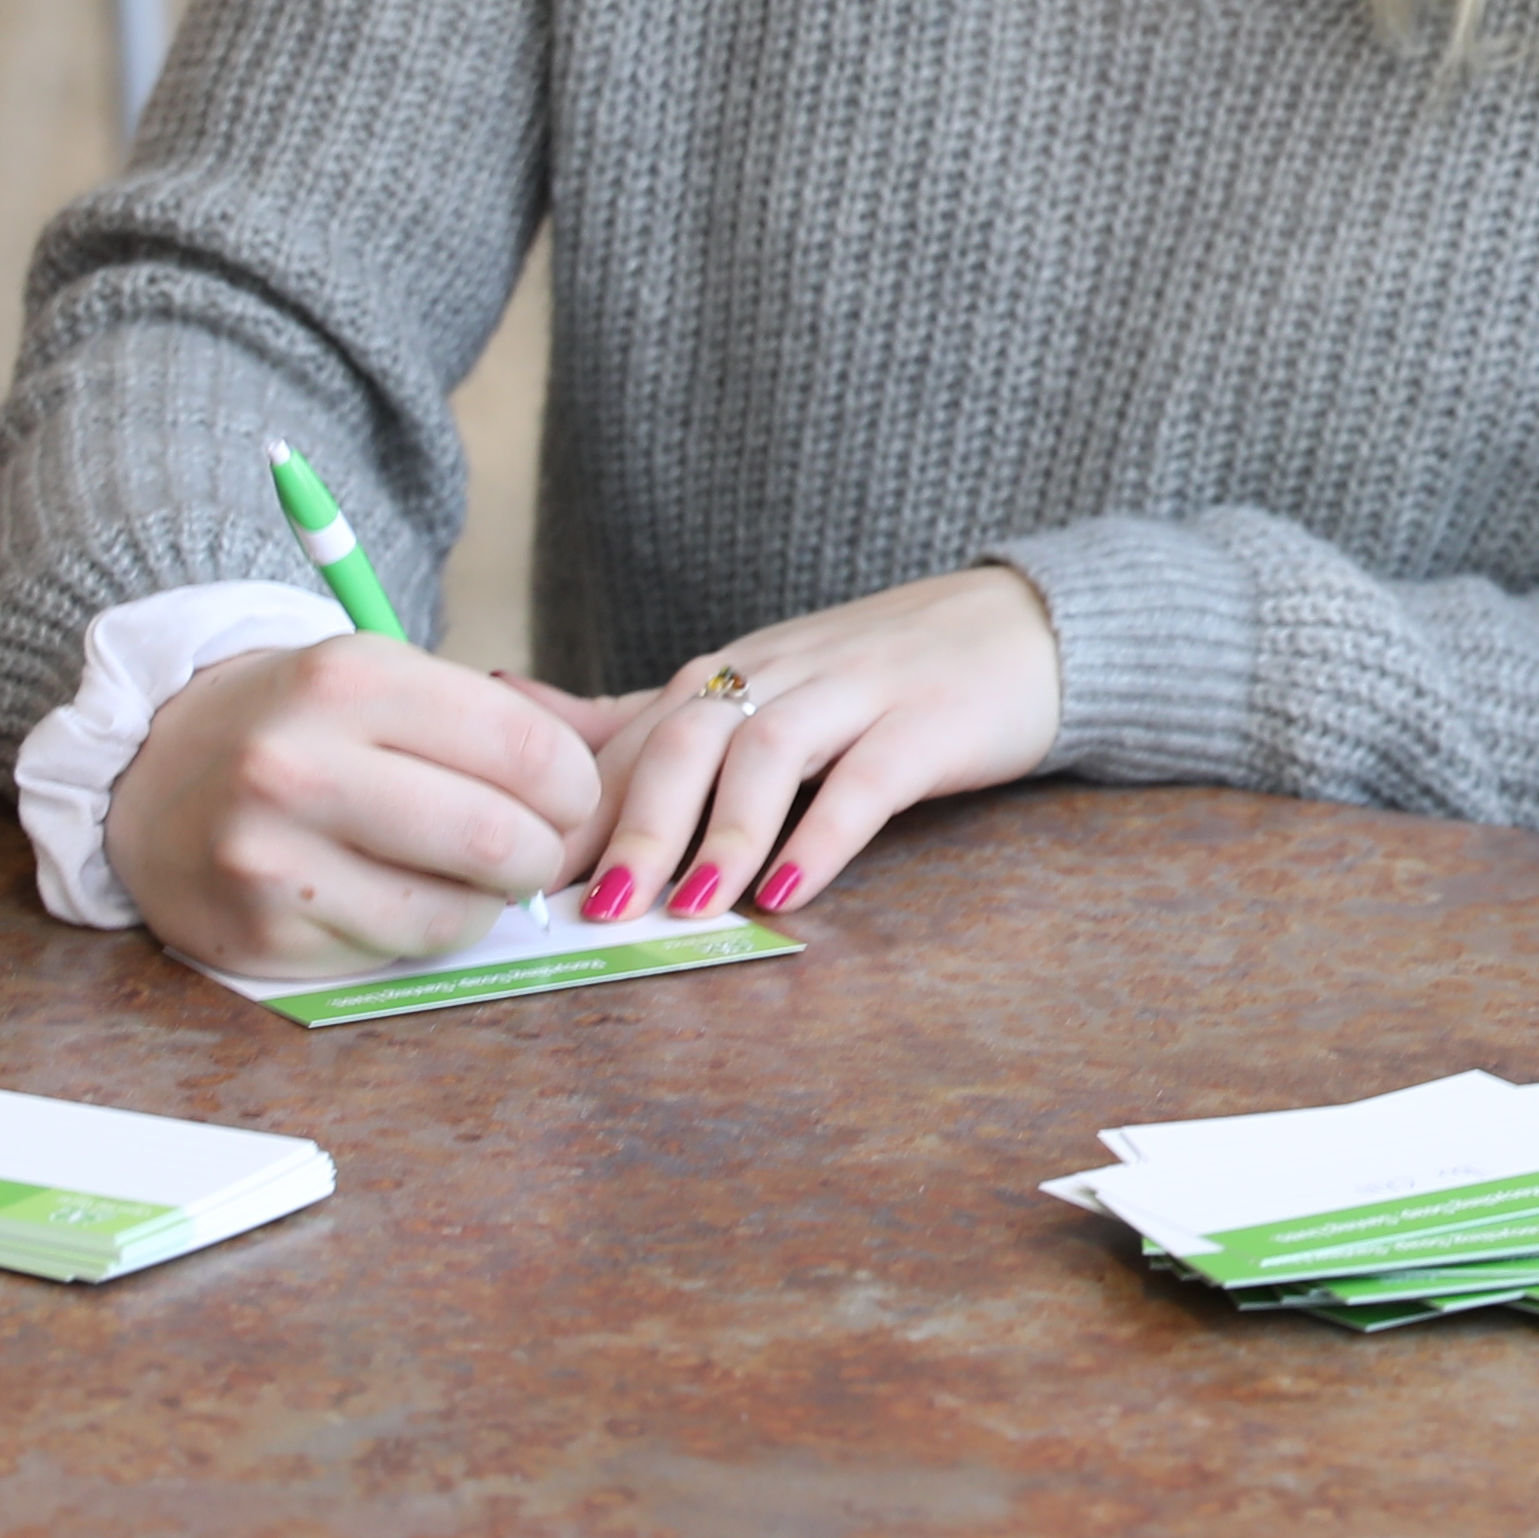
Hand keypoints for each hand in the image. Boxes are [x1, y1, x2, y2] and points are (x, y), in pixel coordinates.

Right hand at [110, 635, 606, 976]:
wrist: (152, 772)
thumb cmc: (302, 723)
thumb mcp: (382, 679)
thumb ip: (490, 720)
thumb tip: (611, 781)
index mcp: (351, 676)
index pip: (523, 749)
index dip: (573, 786)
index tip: (567, 795)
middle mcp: (300, 763)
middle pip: (497, 837)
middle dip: (543, 854)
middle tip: (533, 847)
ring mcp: (271, 854)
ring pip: (454, 910)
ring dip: (486, 900)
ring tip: (464, 870)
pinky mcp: (259, 930)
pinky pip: (395, 950)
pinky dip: (423, 930)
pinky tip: (395, 893)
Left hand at [571, 561, 1062, 920]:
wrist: (1026, 627)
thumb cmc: (877, 674)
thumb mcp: (752, 685)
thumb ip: (641, 713)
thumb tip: (512, 704)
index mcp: (732, 673)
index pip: (633, 740)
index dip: (576, 811)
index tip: (524, 883)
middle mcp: (782, 673)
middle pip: (689, 739)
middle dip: (637, 825)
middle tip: (596, 910)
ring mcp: (859, 693)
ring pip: (770, 751)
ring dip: (724, 832)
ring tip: (689, 908)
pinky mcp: (931, 724)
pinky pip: (870, 779)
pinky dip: (826, 834)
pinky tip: (793, 892)